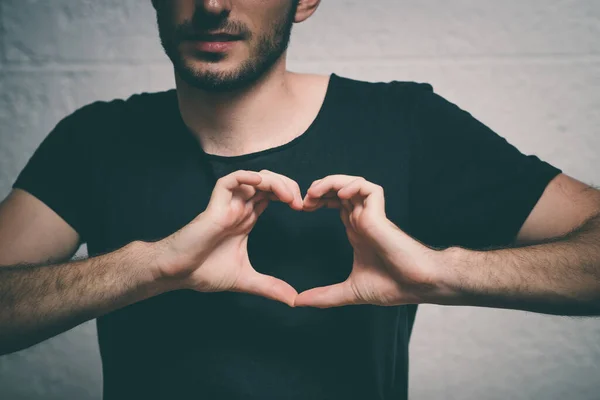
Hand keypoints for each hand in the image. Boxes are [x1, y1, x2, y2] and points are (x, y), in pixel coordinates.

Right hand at [155, 169, 302, 305]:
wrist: (178, 273)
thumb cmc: (204, 271)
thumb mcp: (246, 279)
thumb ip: (270, 287)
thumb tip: (294, 301)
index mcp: (247, 218)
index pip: (273, 195)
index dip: (290, 196)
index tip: (304, 209)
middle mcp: (239, 208)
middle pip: (268, 183)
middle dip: (287, 186)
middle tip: (300, 203)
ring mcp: (227, 205)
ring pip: (254, 178)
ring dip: (274, 182)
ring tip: (288, 197)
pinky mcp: (214, 205)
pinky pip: (230, 181)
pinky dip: (246, 177)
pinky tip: (260, 184)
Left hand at [295, 175, 442, 307]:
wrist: (417, 285)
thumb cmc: (393, 286)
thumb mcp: (350, 292)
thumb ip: (324, 296)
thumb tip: (299, 303)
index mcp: (357, 230)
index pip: (336, 204)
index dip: (318, 201)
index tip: (301, 209)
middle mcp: (363, 219)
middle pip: (340, 190)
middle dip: (320, 189)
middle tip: (303, 200)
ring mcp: (372, 215)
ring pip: (352, 184)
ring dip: (331, 183)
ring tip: (314, 192)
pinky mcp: (380, 215)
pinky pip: (369, 188)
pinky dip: (353, 185)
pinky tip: (340, 195)